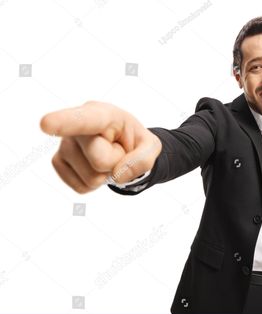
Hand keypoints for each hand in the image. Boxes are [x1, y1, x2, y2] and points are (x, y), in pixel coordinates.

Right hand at [40, 101, 161, 193]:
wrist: (121, 146)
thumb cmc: (134, 141)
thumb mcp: (151, 147)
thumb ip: (143, 159)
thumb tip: (117, 174)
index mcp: (102, 114)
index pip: (83, 120)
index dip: (64, 122)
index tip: (46, 124)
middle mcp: (78, 127)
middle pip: (100, 161)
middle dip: (116, 164)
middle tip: (118, 151)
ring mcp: (64, 144)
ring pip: (91, 178)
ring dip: (105, 175)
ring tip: (107, 158)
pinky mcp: (58, 162)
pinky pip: (81, 187)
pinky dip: (94, 184)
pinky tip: (96, 167)